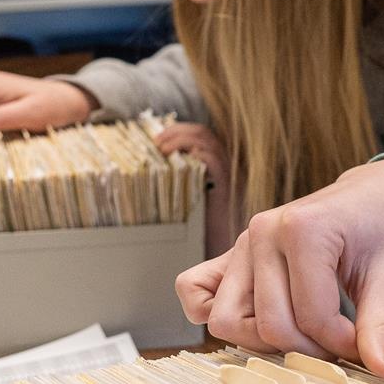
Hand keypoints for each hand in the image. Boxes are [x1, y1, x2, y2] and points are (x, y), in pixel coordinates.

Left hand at [151, 122, 235, 254]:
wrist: (225, 252)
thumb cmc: (205, 231)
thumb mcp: (189, 198)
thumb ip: (180, 180)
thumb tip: (155, 166)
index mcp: (216, 165)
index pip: (201, 136)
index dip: (179, 131)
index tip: (159, 138)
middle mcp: (225, 166)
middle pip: (203, 133)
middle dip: (176, 132)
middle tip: (156, 142)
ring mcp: (228, 174)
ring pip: (206, 142)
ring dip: (181, 140)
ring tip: (162, 148)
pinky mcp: (227, 186)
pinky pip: (213, 160)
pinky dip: (196, 154)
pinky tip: (178, 160)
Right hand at [174, 155, 383, 378]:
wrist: (374, 193)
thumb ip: (379, 326)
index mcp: (303, 230)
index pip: (309, 317)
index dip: (339, 344)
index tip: (363, 345)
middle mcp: (263, 233)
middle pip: (267, 324)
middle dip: (306, 349)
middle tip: (338, 346)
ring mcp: (242, 243)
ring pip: (227, 320)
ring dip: (263, 341)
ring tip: (303, 335)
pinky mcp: (232, 254)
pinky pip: (193, 290)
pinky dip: (211, 313)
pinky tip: (254, 320)